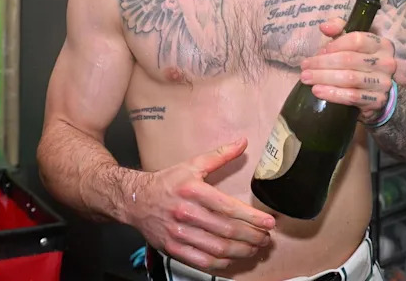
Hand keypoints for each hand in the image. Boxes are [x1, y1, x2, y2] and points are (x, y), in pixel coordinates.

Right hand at [125, 138, 275, 271]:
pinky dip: (222, 263)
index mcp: (193, 191)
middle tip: (266, 236)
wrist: (136, 200)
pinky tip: (233, 258)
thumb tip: (242, 143)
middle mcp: (186, 213)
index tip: (269, 221)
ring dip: (242, 251)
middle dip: (252, 236)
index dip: (252, 217)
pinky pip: (203, 261)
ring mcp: (179, 233)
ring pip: (218, 248)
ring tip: (255, 247)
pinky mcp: (174, 248)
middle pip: (227, 230)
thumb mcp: (192, 164)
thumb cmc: (167, 182)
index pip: (229, 207)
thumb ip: (220, 155)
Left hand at [300, 18, 396, 122]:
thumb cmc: (359, 62)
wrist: (376, 92)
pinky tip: (318, 91)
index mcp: (381, 44)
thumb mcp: (351, 42)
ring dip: (323, 78)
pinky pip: (352, 96)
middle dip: (322, 63)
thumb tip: (324, 27)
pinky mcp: (378, 100)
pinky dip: (332, 94)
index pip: (356, 40)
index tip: (318, 52)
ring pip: (349, 78)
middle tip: (304, 67)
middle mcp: (386, 62)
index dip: (334, 45)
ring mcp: (383, 83)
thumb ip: (339, 29)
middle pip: (348, 60)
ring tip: (306, 78)